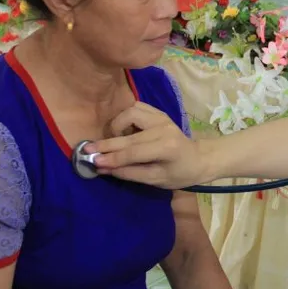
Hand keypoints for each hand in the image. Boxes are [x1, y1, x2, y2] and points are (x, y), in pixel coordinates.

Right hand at [85, 102, 207, 188]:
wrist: (199, 158)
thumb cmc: (179, 174)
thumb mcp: (155, 180)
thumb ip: (129, 173)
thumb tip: (103, 168)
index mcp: (166, 147)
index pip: (133, 152)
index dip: (111, 157)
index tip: (93, 161)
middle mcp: (163, 128)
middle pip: (128, 135)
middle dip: (107, 143)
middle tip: (88, 149)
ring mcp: (162, 117)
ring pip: (130, 112)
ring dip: (118, 125)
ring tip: (115, 140)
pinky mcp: (159, 112)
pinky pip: (136, 108)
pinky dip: (125, 117)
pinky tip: (125, 130)